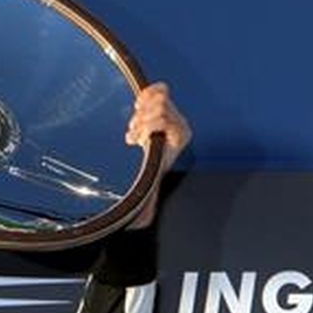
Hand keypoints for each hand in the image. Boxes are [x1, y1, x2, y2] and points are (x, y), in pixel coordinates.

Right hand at [124, 82, 191, 228]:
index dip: (148, 127)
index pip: (166, 122)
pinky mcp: (165, 102)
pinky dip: (146, 94)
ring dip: (140, 110)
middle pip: (160, 108)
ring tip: (133, 123)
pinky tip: (137, 104)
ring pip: (158, 98)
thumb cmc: (151, 172)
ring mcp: (174, 111)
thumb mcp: (148, 186)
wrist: (153, 157)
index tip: (133, 138)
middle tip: (132, 132)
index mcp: (179, 139)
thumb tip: (140, 224)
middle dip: (141, 120)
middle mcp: (180, 123)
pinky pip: (160, 89)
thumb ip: (146, 202)